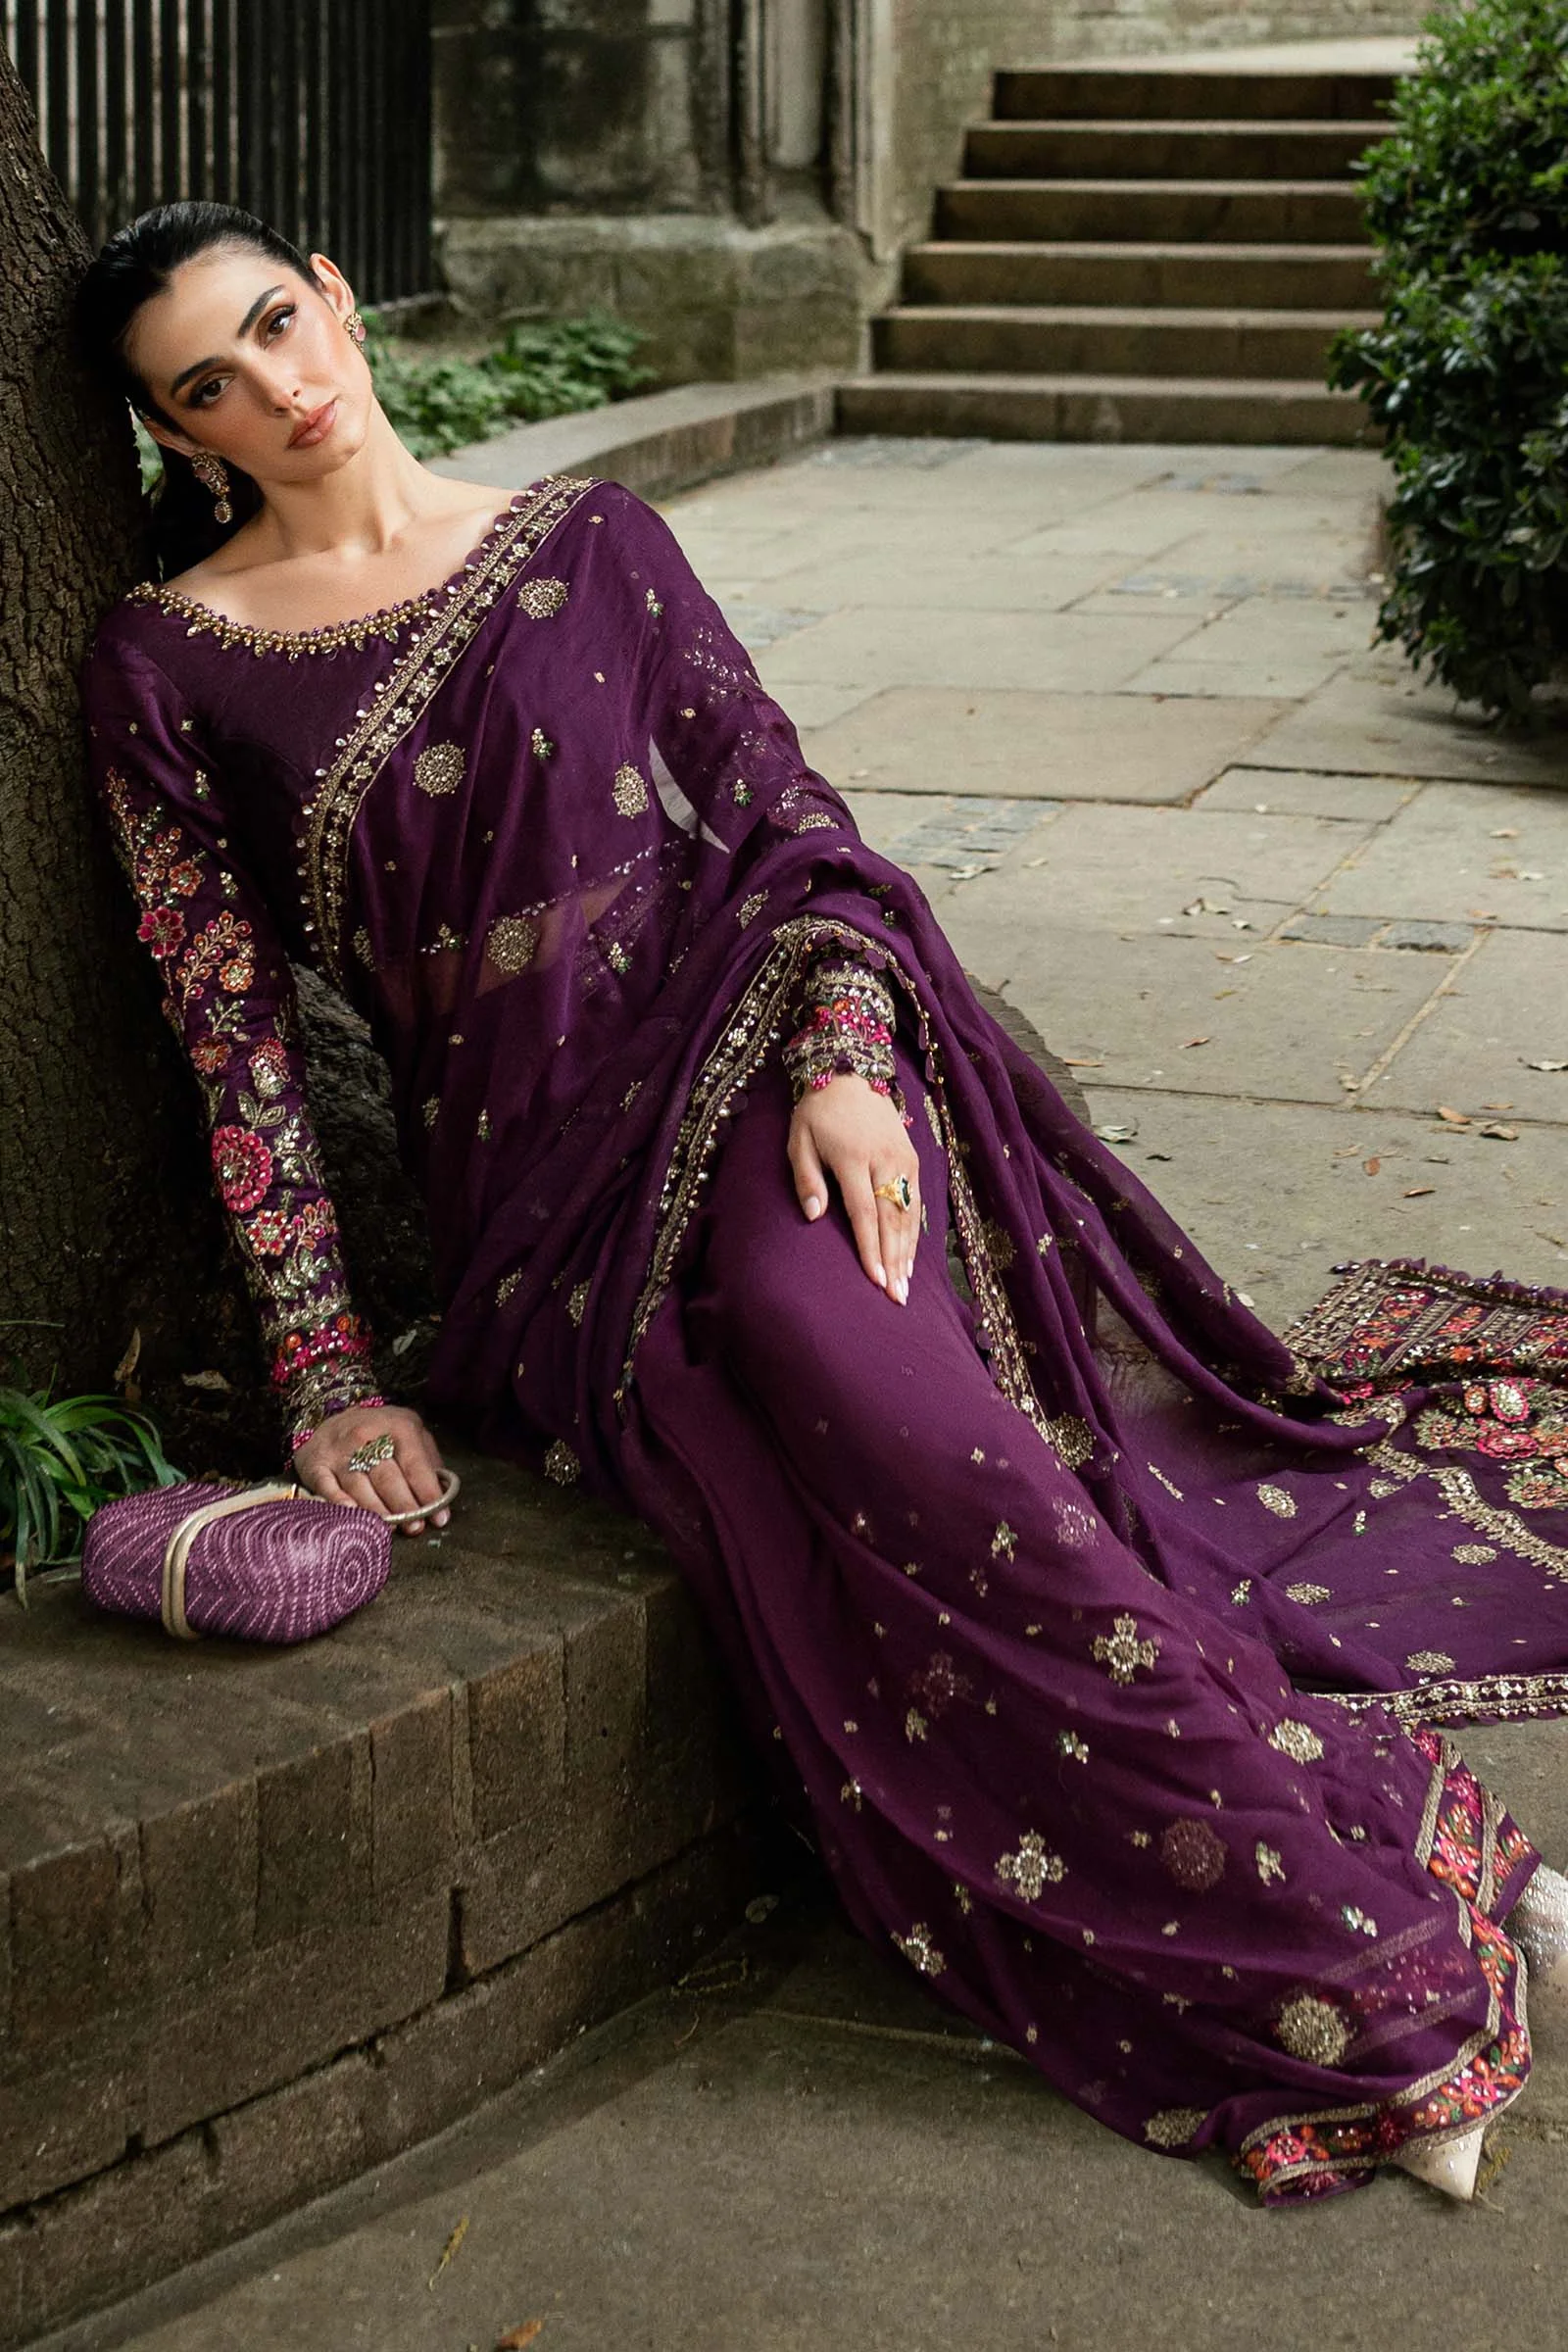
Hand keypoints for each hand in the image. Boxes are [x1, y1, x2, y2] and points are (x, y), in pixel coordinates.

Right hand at [291, 1403, 450, 1535]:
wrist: (331, 1419)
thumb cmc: (380, 1434)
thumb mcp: (409, 1432)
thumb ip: (428, 1459)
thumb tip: (443, 1493)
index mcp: (396, 1427)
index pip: (415, 1465)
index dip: (428, 1493)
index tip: (439, 1517)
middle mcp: (366, 1437)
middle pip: (388, 1478)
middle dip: (405, 1506)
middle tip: (416, 1527)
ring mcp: (339, 1452)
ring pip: (360, 1487)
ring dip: (377, 1511)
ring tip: (391, 1529)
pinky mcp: (316, 1465)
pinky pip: (328, 1488)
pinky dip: (340, 1503)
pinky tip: (354, 1515)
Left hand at [788, 1073, 920, 1303]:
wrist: (849, 1074)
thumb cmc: (817, 1113)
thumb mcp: (798, 1140)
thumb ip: (806, 1179)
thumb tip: (813, 1217)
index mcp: (853, 1158)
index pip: (865, 1212)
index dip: (870, 1249)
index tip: (874, 1280)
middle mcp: (884, 1160)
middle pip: (892, 1220)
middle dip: (894, 1261)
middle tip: (896, 1296)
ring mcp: (903, 1159)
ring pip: (908, 1214)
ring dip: (907, 1252)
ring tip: (905, 1285)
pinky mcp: (912, 1158)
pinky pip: (916, 1201)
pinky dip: (914, 1231)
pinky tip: (910, 1256)